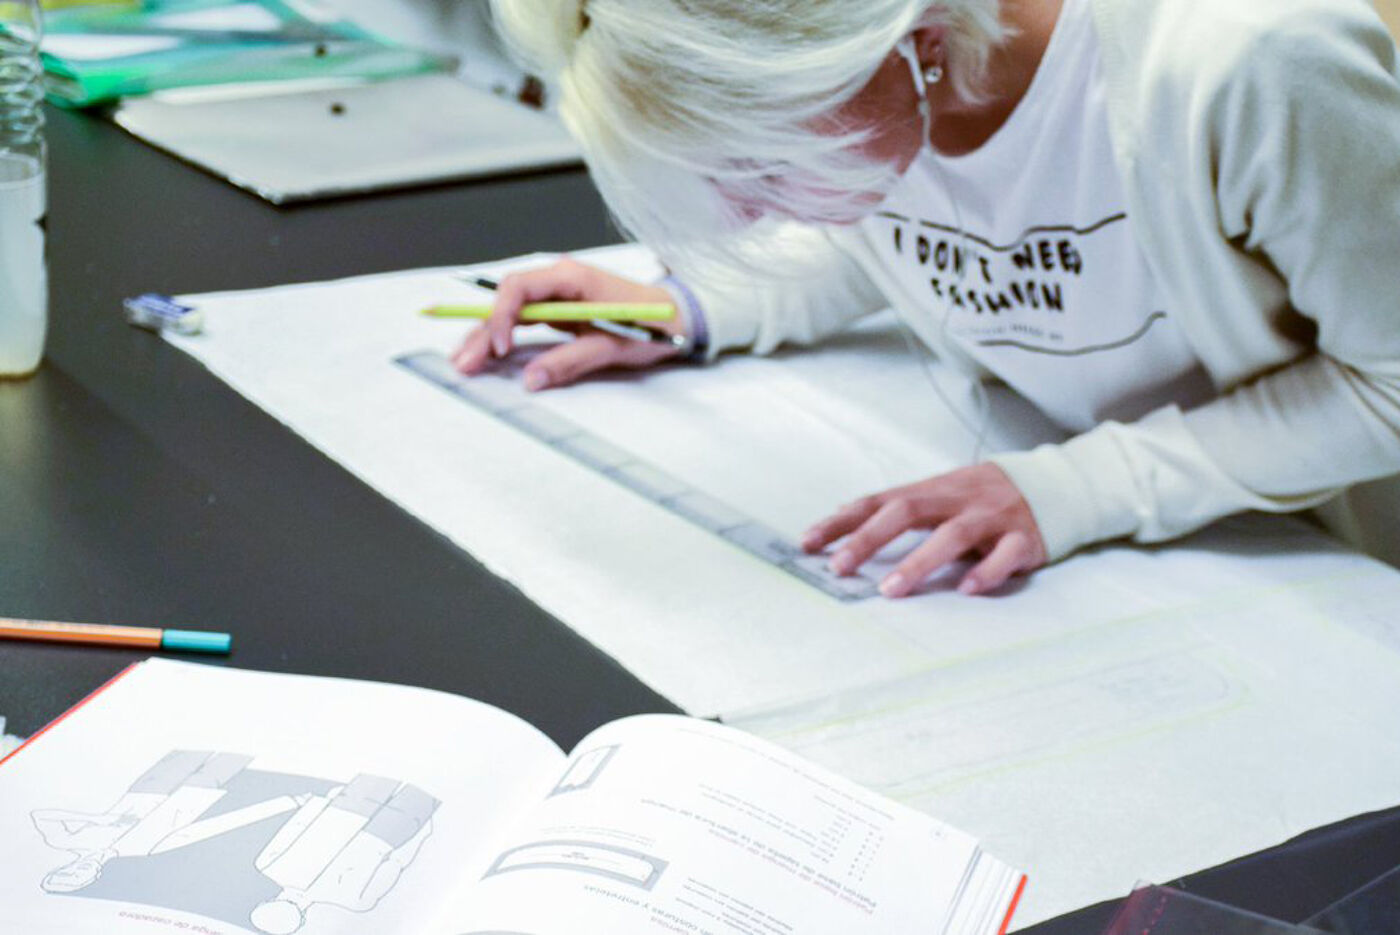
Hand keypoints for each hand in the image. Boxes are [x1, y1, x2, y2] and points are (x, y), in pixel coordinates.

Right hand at [450, 258, 683, 389]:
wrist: (676, 314)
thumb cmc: (652, 323)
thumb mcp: (613, 346)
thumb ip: (571, 361)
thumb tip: (531, 380)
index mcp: (573, 277)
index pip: (520, 287)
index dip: (503, 316)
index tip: (500, 348)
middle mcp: (559, 280)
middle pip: (508, 301)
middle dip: (483, 331)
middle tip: (463, 362)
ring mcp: (557, 294)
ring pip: (510, 311)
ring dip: (487, 335)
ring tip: (464, 362)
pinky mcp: (558, 309)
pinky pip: (523, 320)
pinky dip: (504, 337)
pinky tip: (486, 355)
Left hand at [801, 464, 1046, 597]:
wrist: (1055, 485)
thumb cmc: (983, 497)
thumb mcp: (939, 494)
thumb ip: (897, 507)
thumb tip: (844, 517)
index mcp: (931, 490)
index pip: (877, 501)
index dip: (842, 521)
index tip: (807, 542)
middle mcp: (957, 499)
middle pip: (908, 512)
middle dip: (869, 539)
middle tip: (839, 567)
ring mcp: (991, 517)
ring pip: (953, 535)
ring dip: (919, 562)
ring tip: (891, 589)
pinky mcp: (1024, 539)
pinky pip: (1005, 556)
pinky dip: (986, 572)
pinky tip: (966, 590)